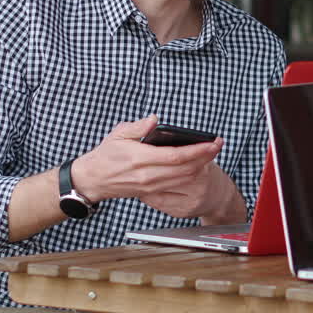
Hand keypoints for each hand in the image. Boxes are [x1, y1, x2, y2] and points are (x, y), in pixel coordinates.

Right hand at [70, 115, 229, 217]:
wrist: (93, 180)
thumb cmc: (106, 155)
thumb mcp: (118, 134)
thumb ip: (138, 127)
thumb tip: (154, 119)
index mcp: (141, 158)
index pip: (176, 156)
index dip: (198, 150)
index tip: (212, 142)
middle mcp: (148, 175)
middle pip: (185, 169)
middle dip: (206, 157)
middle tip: (218, 145)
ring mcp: (150, 186)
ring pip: (183, 179)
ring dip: (201, 167)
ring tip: (212, 153)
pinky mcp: (151, 192)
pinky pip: (176, 186)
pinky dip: (190, 177)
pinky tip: (198, 166)